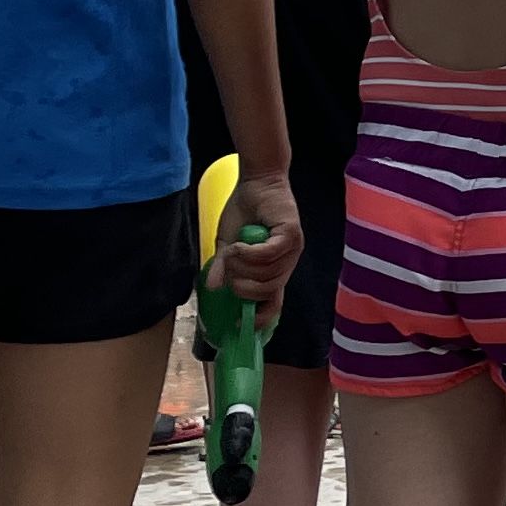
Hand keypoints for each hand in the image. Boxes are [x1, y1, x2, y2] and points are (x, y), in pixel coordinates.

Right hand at [210, 170, 305, 319]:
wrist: (255, 181)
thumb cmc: (244, 213)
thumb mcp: (227, 245)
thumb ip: (224, 267)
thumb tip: (212, 288)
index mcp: (274, 270)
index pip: (274, 303)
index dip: (260, 317)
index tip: (239, 324)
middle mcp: (286, 264)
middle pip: (265, 292)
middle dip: (240, 285)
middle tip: (227, 266)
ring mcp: (292, 250)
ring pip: (266, 275)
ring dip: (241, 266)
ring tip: (232, 249)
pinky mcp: (291, 234)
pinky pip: (269, 255)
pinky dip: (249, 253)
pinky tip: (239, 244)